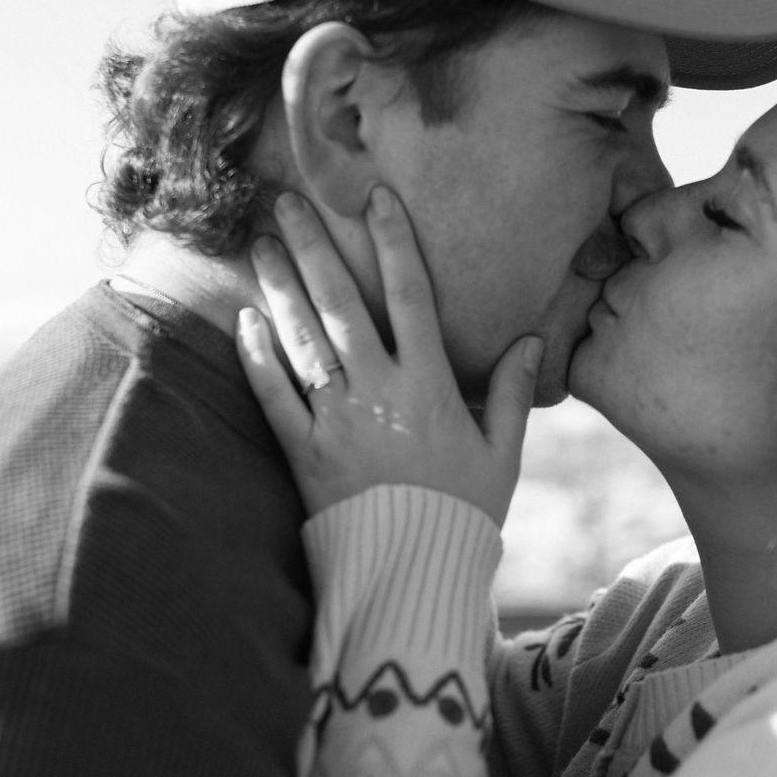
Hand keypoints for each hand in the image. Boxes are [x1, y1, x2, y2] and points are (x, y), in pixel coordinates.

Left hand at [235, 187, 542, 526]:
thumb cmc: (464, 514)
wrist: (412, 578)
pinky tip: (245, 320)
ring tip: (260, 243)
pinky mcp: (302, 453)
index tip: (377, 198)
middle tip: (287, 201)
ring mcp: (334, 420)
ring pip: (302, 339)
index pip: (411, 296)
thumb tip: (532, 340)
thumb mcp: (501, 455)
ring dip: (280, 287)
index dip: (394, 242)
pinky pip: (272, 397)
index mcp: (429, 386)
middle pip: (342, 304)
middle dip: (314, 247)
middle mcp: (378, 391)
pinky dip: (256, 357)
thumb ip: (513, 394)